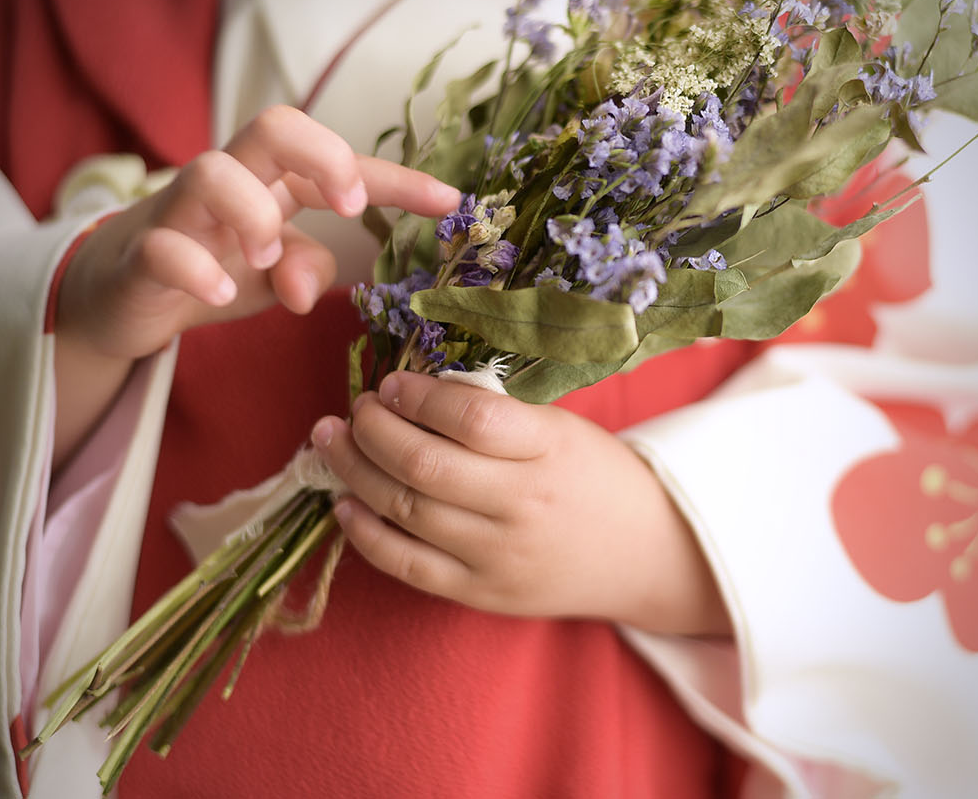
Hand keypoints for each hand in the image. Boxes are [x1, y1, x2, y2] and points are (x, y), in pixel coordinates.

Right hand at [56, 106, 459, 360]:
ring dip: (253, 212)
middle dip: (323, 156)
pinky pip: (162, 246)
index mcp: (272, 181)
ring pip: (210, 172)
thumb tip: (310, 293)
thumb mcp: (273, 273)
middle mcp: (228, 181)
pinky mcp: (137, 254)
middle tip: (349, 206)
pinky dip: (195, 267)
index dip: (398, 179)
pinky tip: (220, 293)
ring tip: (267, 256)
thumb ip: (306, 269)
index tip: (451, 201)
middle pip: (273, 125)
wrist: (119, 295)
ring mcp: (177, 213)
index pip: (340, 164)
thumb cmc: (210, 266)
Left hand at [312, 371, 732, 636]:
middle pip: (425, 466)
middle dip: (373, 431)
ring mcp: (500, 555)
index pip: (471, 418)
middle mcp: (523, 505)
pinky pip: (408, 565)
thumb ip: (498, 414)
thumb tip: (413, 390)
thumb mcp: (562, 429)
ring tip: (332, 443)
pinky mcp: (482, 594)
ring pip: (406, 511)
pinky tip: (345, 503)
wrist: (645, 554)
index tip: (391, 383)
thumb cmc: (596, 477)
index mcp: (550, 450)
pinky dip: (366, 534)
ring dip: (356, 472)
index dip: (418, 397)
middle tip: (354, 410)